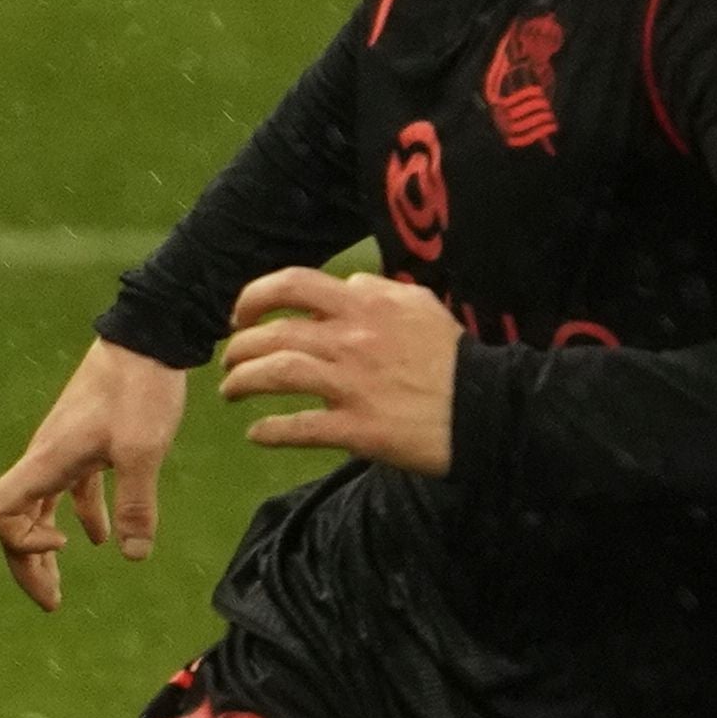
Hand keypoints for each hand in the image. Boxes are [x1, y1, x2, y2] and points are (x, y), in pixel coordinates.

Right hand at [0, 336, 188, 614]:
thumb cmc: (141, 388)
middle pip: (14, 522)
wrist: (148, 335)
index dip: (20, 541)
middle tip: (52, 603)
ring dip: (45, 548)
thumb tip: (134, 556)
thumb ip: (136, 504)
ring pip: (38, 508)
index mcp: (46, 460)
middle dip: (28, 565)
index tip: (63, 547)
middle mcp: (44, 457)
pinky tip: (100, 538)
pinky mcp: (83, 441)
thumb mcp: (143, 451)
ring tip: (60, 587)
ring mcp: (61, 449)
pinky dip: (77, 516)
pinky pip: (66, 489)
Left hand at [218, 265, 461, 476]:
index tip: (241, 316)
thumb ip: (379, 290)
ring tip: (231, 393)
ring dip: (242, 383)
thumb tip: (346, 283)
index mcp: (365, 305)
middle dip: (239, 348)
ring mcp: (351, 385)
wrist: (486, 407)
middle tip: (230, 362)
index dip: (255, 297)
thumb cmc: (453, 356)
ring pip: (276, 374)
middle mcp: (351, 340)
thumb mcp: (420, 305)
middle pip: (273, 334)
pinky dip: (270, 431)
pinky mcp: (357, 429)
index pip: (293, 285)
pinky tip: (256, 434)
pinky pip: (299, 428)